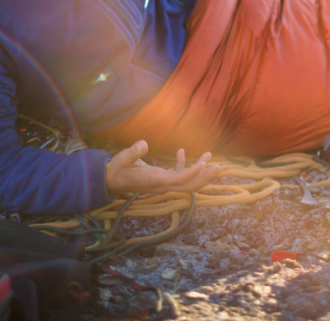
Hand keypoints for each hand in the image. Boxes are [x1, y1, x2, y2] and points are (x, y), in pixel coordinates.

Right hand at [105, 140, 219, 194]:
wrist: (111, 180)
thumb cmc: (117, 169)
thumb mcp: (122, 159)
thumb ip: (133, 152)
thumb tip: (143, 144)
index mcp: (154, 180)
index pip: (178, 180)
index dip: (192, 173)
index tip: (205, 164)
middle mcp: (161, 185)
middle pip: (188, 185)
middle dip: (204, 177)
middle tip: (219, 167)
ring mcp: (162, 183)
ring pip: (186, 181)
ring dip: (199, 170)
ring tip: (209, 155)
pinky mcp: (161, 179)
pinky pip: (177, 175)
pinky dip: (183, 165)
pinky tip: (181, 152)